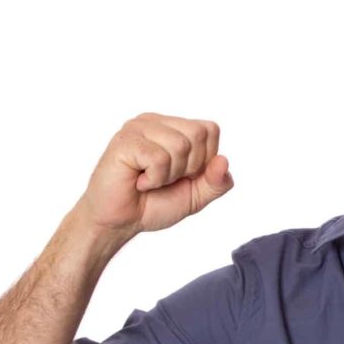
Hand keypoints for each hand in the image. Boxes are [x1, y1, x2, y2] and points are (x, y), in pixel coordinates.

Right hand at [75, 112, 233, 238]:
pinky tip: (138, 182)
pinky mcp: (125, 141)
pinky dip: (154, 179)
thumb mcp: (196, 196)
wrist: (120, 222)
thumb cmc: (153, 204)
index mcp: (174, 128)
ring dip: (169, 175)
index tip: (181, 175)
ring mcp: (138, 127)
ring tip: (149, 180)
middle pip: (198, 134)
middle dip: (189, 168)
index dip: (204, 160)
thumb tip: (224, 161)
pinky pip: (158, 158)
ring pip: (180, 145)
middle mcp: (156, 122)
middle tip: (163, 179)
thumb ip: (216, 182)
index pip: (210, 130)